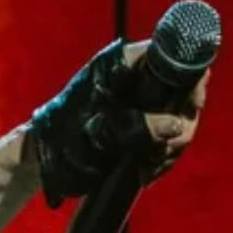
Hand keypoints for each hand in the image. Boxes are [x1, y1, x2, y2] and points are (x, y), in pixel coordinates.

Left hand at [28, 36, 213, 205]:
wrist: (41, 159)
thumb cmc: (61, 137)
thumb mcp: (102, 130)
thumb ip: (140, 126)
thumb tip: (178, 124)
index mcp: (126, 62)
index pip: (176, 59)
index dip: (191, 82)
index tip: (190, 107)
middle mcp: (137, 78)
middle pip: (184, 93)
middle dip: (183, 125)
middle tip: (166, 151)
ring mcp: (140, 104)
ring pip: (179, 119)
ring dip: (172, 146)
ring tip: (150, 168)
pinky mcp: (139, 127)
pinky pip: (166, 138)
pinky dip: (162, 157)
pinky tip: (148, 173)